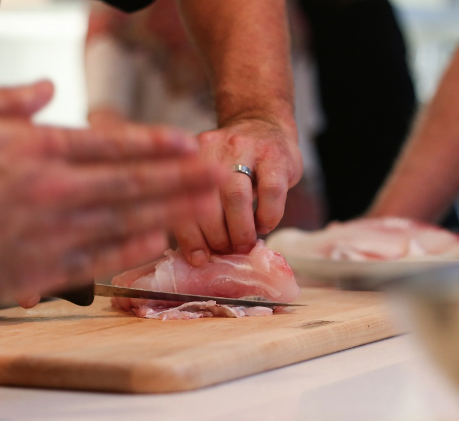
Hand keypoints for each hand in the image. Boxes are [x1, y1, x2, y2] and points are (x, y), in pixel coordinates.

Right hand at [0, 81, 223, 312]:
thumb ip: (10, 100)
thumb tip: (47, 88)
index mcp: (40, 150)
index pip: (112, 144)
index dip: (154, 144)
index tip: (188, 143)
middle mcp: (58, 190)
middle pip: (134, 182)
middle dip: (182, 177)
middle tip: (220, 174)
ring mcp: (55, 232)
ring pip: (127, 220)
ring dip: (171, 212)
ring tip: (207, 207)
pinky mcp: (43, 269)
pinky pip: (99, 259)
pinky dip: (131, 250)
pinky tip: (159, 243)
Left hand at [172, 117, 302, 265]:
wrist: (264, 123)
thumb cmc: (234, 164)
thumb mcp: (210, 177)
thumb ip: (201, 208)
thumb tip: (200, 257)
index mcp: (189, 158)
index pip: (182, 201)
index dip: (190, 236)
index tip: (200, 259)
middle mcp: (213, 149)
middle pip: (207, 200)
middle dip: (217, 236)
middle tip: (226, 251)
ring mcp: (245, 148)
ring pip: (236, 195)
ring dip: (240, 229)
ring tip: (244, 244)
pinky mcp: (275, 155)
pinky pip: (270, 191)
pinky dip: (267, 216)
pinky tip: (264, 225)